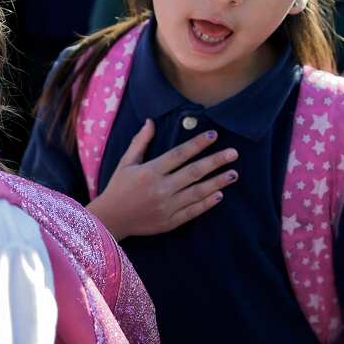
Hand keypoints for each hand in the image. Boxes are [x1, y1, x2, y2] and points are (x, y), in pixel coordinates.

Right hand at [86, 120, 236, 239]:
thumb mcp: (126, 163)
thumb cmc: (118, 187)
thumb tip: (151, 122)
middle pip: (194, 172)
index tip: (213, 135)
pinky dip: (207, 203)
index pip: (179, 154)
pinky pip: (192, 211)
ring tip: (233, 174)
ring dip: (217, 182)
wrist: (110, 220)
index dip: (197, 144)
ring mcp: (166, 207)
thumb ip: (140, 142)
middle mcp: (160, 189)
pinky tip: (219, 195)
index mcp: (150, 172)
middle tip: (233, 153)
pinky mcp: (169, 222)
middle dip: (215, 161)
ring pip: (197, 192)